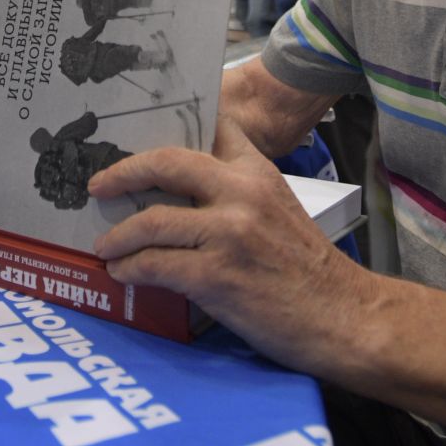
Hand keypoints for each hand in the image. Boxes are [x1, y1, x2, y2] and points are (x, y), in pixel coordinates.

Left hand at [90, 114, 370, 367]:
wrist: (347, 317)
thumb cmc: (312, 272)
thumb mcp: (281, 211)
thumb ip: (240, 195)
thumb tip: (183, 195)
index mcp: (258, 173)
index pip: (210, 129)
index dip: (170, 128)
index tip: (136, 137)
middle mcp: (242, 193)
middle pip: (166, 163)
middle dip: (124, 172)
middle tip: (99, 185)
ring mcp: (229, 233)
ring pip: (152, 220)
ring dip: (118, 235)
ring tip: (105, 246)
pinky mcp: (217, 275)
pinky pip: (155, 265)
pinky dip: (130, 269)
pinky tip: (123, 273)